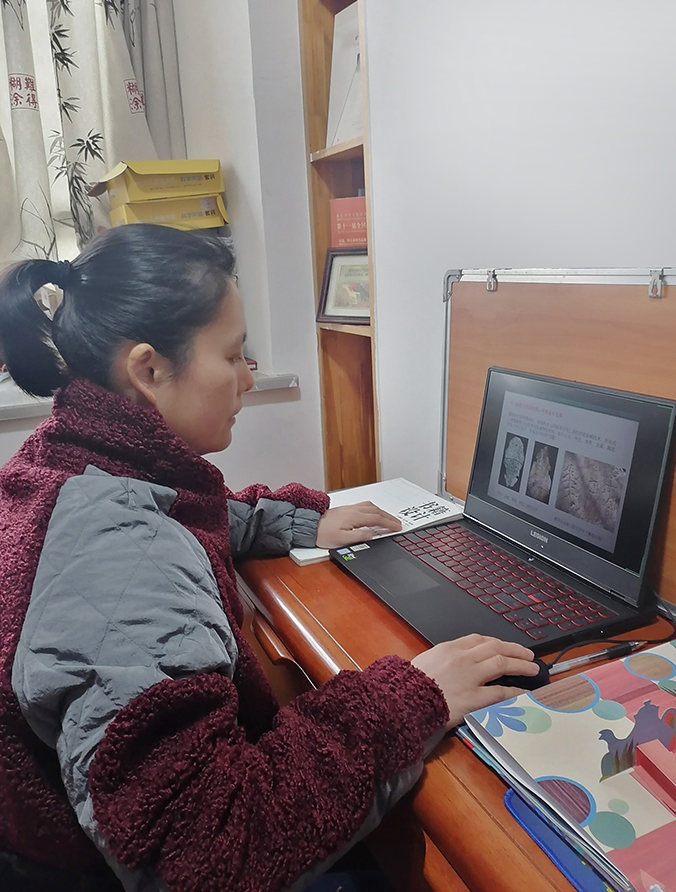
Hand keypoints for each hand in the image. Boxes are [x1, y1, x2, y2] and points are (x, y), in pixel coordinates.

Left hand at [315, 502, 401, 547]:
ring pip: (371, 507)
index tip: (398, 527)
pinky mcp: (345, 509)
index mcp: (354, 517)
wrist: (308, 525)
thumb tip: (372, 534)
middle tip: (398, 523)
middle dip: (389, 517)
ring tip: (389, 518)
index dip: (389, 523)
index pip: (377, 519)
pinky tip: (373, 512)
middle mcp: (353, 510)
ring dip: (382, 512)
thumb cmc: (323, 534)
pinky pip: (364, 506)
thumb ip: (359, 537)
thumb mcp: (342, 540)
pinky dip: (374, 509)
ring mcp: (349, 508)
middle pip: (376, 511)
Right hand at [410, 634, 538, 726]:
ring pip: (502, 664)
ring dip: (520, 665)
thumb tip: (450, 665)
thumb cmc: (407, 684)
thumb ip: (441, 660)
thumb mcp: (424, 662)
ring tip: (533, 669)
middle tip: (528, 654)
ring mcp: (470, 677)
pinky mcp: (474, 698)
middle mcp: (462, 658)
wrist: (403, 700)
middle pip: (495, 647)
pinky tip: (525, 693)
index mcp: (448, 648)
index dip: (495, 642)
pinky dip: (515, 691)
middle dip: (514, 650)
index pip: (477, 639)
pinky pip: (500, 692)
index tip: (503, 646)